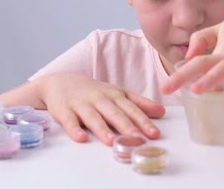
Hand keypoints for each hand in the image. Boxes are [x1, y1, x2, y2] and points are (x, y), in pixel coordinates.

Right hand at [36, 72, 164, 144]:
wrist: (61, 81)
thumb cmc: (94, 92)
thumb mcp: (118, 93)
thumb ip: (139, 103)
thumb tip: (162, 112)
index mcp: (115, 96)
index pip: (131, 109)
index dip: (143, 121)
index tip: (154, 133)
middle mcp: (100, 99)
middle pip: (115, 113)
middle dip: (127, 126)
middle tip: (138, 140)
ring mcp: (82, 104)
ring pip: (93, 117)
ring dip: (102, 129)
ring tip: (112, 141)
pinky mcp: (64, 111)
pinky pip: (69, 121)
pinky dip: (74, 129)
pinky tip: (80, 138)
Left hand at [161, 0, 223, 93]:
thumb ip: (204, 40)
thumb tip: (187, 56)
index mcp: (221, 49)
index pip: (197, 63)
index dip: (180, 75)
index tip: (164, 88)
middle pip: (206, 64)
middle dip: (186, 77)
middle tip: (167, 88)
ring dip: (214, 77)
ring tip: (198, 88)